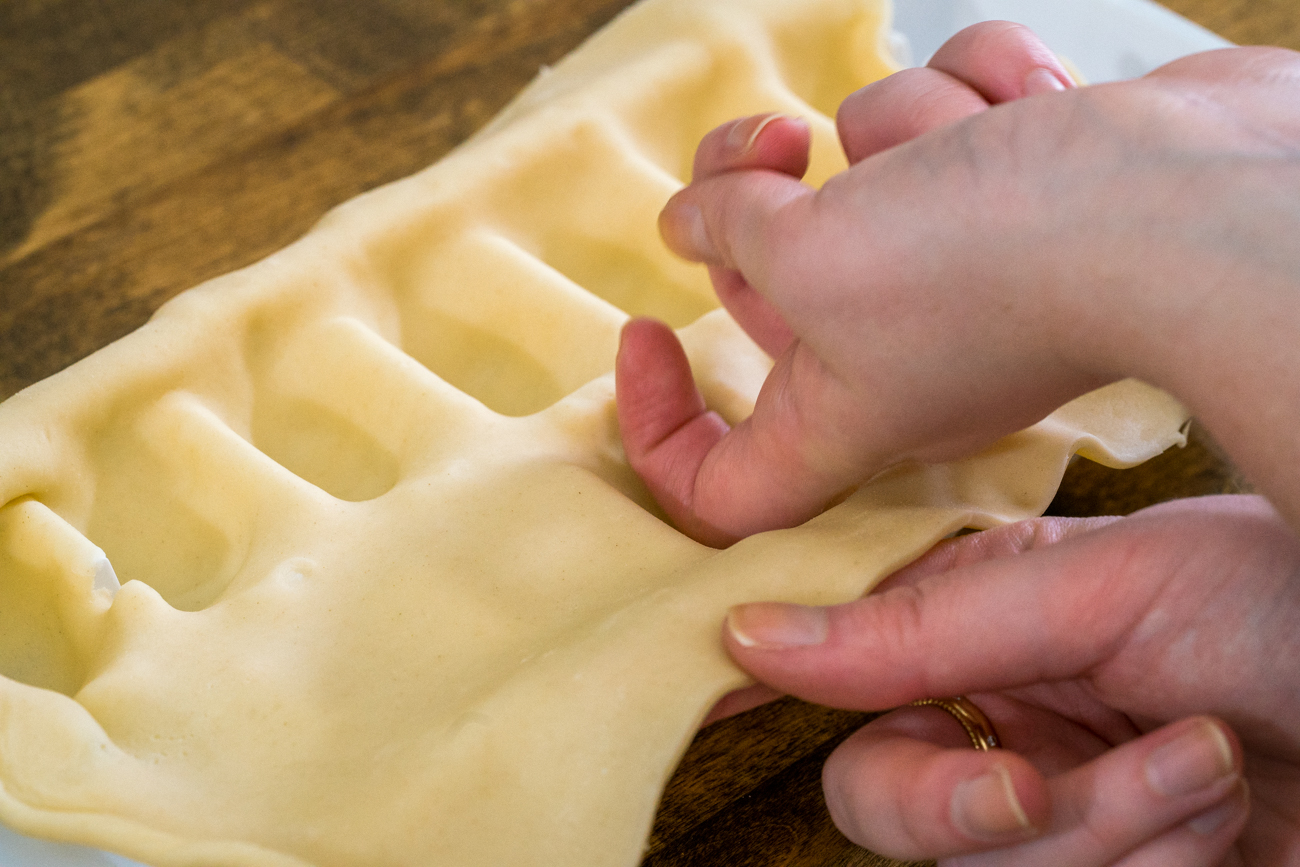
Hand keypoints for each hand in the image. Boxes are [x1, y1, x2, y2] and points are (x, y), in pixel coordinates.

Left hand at [616, 24, 1299, 545]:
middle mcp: (896, 355)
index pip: (718, 484)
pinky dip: (980, 98)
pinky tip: (1030, 111)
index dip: (657, 427)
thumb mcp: (814, 257)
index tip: (643, 332)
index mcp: (838, 416)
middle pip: (764, 286)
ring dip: (898, 131)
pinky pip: (947, 119)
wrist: (1196, 195)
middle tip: (771, 149)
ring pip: (859, 171)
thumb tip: (691, 217)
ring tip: (961, 148)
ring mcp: (959, 270)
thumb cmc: (1005, 263)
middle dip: (750, 197)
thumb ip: (731, 232)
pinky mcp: (1015, 191)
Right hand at [724, 495, 1299, 865]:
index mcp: (978, 628)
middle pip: (883, 803)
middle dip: (958, 805)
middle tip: (1035, 784)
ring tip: (1202, 753)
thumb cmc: (1276, 598)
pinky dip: (1150, 859)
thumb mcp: (1098, 586)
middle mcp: (1002, 720)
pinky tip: (1219, 810)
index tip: (739, 690)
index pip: (840, 673)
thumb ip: (924, 623)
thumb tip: (750, 634)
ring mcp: (1061, 811)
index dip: (787, 685)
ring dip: (1101, 824)